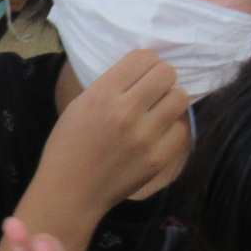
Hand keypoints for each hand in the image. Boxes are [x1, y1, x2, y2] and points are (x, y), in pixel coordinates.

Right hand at [41, 49, 189, 207]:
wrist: (71, 192)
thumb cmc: (68, 146)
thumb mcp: (79, 105)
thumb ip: (110, 85)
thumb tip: (143, 71)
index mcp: (102, 94)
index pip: (144, 58)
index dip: (146, 62)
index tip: (141, 73)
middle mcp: (126, 112)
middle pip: (167, 74)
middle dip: (161, 78)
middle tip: (152, 91)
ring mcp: (146, 137)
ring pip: (180, 98)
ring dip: (169, 101)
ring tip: (157, 111)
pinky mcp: (159, 158)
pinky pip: (181, 129)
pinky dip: (171, 128)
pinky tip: (157, 134)